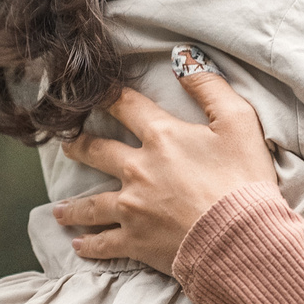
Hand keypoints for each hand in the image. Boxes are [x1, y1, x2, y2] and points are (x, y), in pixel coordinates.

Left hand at [52, 67, 278, 274]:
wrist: (240, 238)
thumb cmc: (244, 179)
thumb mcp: (239, 121)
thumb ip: (210, 86)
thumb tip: (183, 58)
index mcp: (161, 137)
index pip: (125, 106)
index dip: (108, 96)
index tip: (93, 94)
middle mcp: (138, 169)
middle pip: (97, 152)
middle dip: (78, 146)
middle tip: (66, 146)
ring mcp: (132, 208)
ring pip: (91, 204)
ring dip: (73, 206)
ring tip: (60, 209)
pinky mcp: (136, 241)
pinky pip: (103, 244)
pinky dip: (89, 245)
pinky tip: (78, 245)